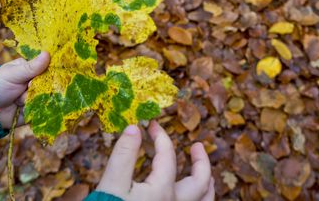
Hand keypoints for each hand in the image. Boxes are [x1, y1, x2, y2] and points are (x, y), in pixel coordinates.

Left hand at [0, 51, 49, 128]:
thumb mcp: (14, 74)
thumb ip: (31, 67)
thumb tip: (47, 53)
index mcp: (32, 70)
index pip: (48, 68)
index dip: (47, 73)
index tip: (38, 76)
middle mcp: (37, 83)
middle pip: (49, 84)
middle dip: (36, 88)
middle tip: (26, 88)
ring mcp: (36, 96)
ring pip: (45, 98)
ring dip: (30, 100)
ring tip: (17, 100)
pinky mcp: (36, 109)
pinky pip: (41, 110)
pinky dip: (32, 109)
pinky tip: (21, 108)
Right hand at [96, 121, 214, 200]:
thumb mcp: (112, 183)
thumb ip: (124, 154)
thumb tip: (135, 127)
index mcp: (162, 192)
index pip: (167, 156)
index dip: (161, 137)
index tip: (152, 125)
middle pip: (201, 182)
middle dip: (201, 161)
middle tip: (197, 145)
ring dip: (207, 184)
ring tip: (206, 173)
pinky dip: (199, 200)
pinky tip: (193, 197)